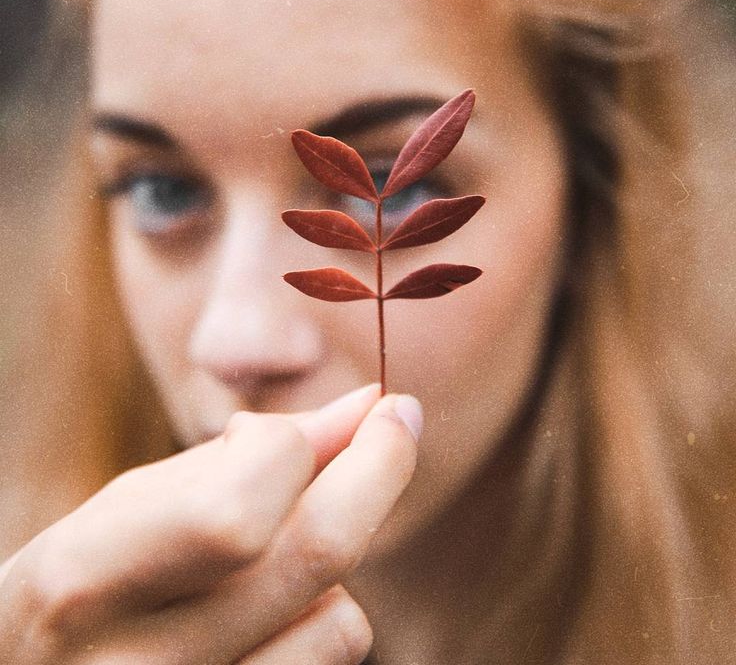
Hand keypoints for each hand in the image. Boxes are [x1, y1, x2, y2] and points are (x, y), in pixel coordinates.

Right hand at [0, 386, 421, 663]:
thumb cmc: (89, 575)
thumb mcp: (139, 502)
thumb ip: (250, 455)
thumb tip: (369, 405)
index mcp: (86, 579)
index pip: (236, 510)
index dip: (295, 446)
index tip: (333, 413)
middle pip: (314, 556)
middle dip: (379, 466)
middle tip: (399, 418)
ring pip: (341, 620)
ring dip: (334, 560)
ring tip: (274, 548)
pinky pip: (330, 661)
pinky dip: (324, 614)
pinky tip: (276, 604)